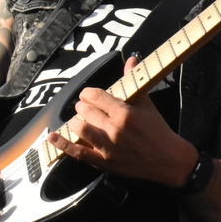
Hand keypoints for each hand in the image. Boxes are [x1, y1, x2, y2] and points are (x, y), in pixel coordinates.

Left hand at [46, 56, 196, 186]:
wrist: (168, 160)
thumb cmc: (158, 130)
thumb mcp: (147, 104)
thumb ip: (134, 81)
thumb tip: (130, 59)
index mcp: (125, 113)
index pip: (96, 96)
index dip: (88, 93)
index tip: (89, 94)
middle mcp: (114, 129)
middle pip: (86, 111)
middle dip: (82, 106)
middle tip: (85, 107)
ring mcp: (107, 147)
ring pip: (80, 128)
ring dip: (76, 121)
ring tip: (79, 119)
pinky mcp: (104, 162)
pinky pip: (78, 153)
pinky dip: (63, 144)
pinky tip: (52, 137)